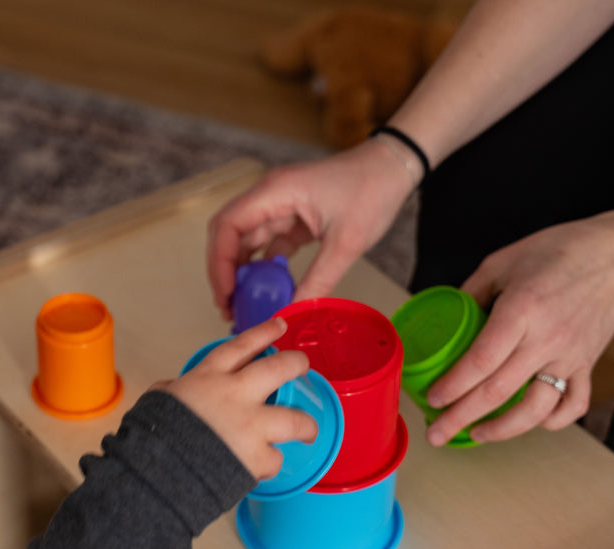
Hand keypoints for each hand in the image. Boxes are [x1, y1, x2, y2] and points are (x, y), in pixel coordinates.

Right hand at [161, 318, 318, 479]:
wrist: (159, 468)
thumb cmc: (155, 433)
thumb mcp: (159, 399)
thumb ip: (173, 390)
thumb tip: (171, 389)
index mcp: (210, 377)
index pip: (242, 345)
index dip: (264, 333)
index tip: (280, 325)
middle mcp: (237, 394)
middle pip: (280, 368)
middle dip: (297, 364)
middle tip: (303, 366)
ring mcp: (252, 425)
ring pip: (296, 419)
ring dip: (306, 425)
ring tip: (308, 431)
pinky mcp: (257, 456)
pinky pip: (274, 459)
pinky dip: (268, 464)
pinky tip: (262, 468)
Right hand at [206, 139, 417, 319]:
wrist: (393, 168)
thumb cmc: (372, 190)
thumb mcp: (346, 243)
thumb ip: (318, 281)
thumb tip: (292, 315)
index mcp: (275, 192)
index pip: (227, 226)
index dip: (219, 263)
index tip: (226, 294)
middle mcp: (270, 196)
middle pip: (229, 235)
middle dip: (224, 272)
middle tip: (229, 307)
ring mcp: (280, 206)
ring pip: (246, 242)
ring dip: (242, 273)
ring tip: (243, 306)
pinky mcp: (293, 218)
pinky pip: (267, 245)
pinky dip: (263, 269)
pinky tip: (267, 293)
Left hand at [423, 207, 613, 444]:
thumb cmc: (561, 251)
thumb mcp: (504, 261)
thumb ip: (473, 291)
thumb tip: (448, 319)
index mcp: (521, 310)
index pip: (481, 360)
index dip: (453, 385)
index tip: (432, 398)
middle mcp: (546, 339)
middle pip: (498, 392)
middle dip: (461, 418)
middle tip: (437, 433)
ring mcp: (570, 356)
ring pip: (535, 409)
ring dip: (502, 430)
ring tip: (476, 435)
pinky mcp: (588, 365)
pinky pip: (572, 405)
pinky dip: (552, 421)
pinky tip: (531, 421)